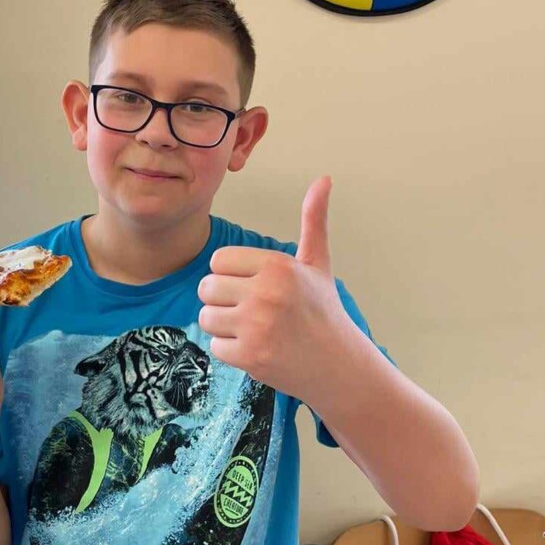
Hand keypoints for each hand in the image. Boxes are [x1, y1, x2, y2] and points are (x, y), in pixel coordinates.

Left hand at [197, 177, 352, 400]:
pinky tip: (256, 348)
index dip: (231, 274)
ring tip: (251, 328)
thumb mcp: (317, 263)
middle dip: (221, 299)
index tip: (252, 286)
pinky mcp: (249, 356)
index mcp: (278, 266)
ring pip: (206, 317)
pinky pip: (215, 346)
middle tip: (249, 309)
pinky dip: (230, 350)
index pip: (218, 260)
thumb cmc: (323, 311)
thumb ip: (313, 220)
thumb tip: (324, 179)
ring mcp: (256, 326)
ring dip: (222, 325)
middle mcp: (266, 293)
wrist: (338, 365)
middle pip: (206, 288)